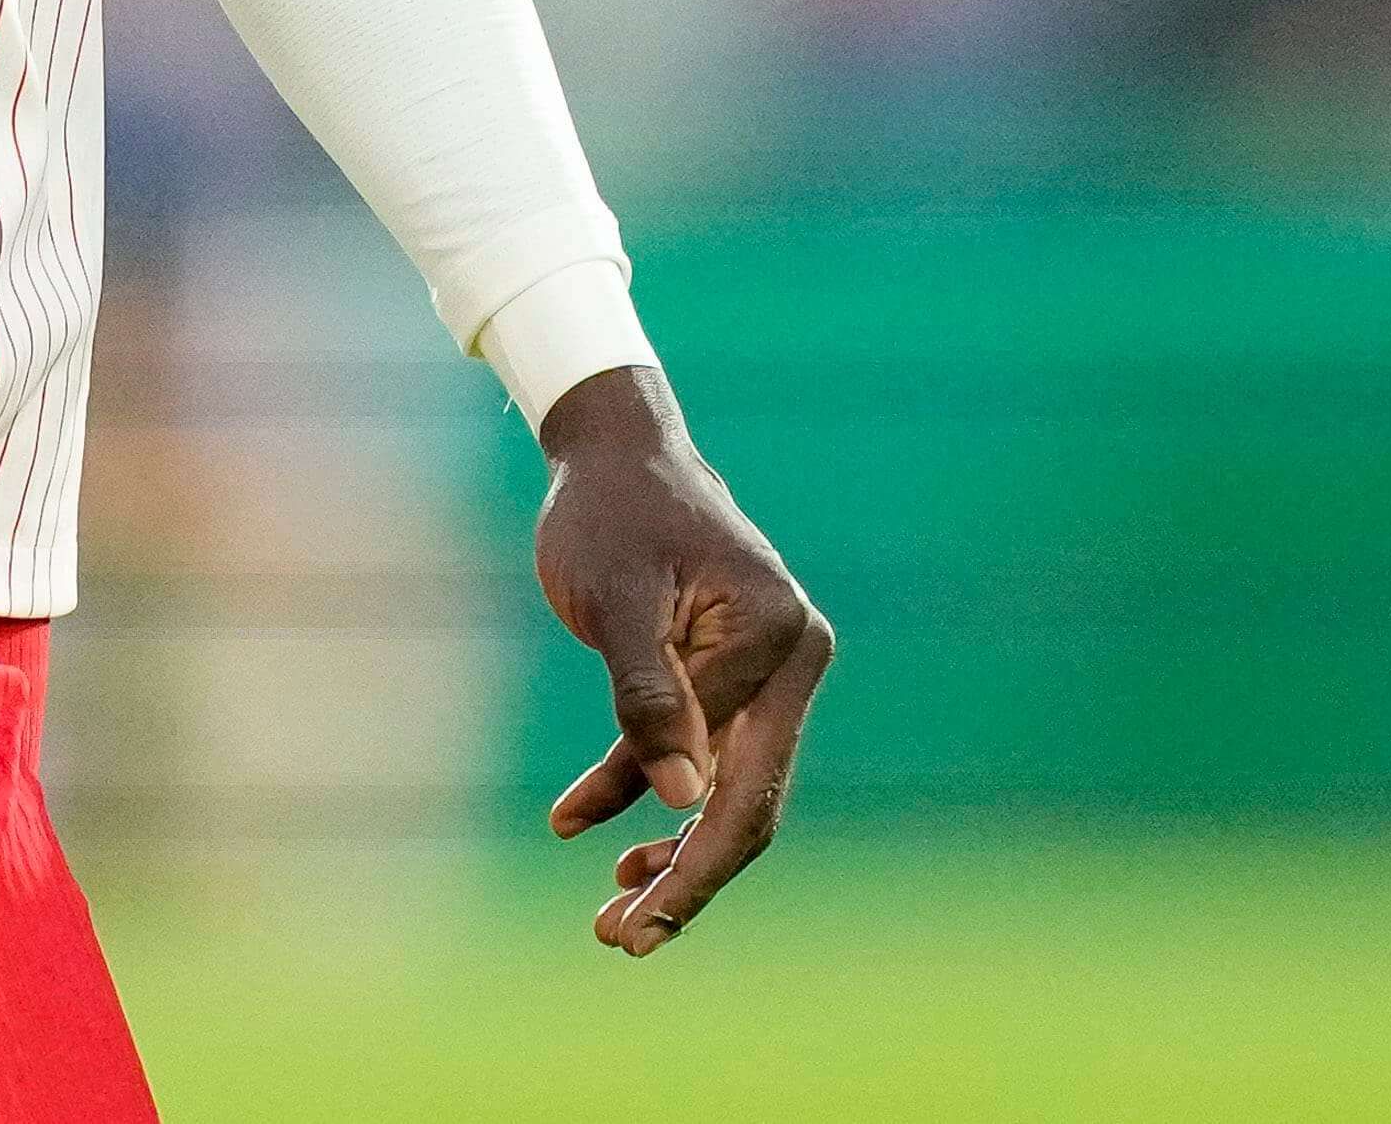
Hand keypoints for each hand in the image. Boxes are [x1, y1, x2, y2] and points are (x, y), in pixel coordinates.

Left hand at [529, 363, 832, 956]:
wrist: (610, 449)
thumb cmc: (606, 513)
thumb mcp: (612, 600)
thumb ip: (646, 697)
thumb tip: (681, 802)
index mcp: (778, 640)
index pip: (739, 784)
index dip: (686, 863)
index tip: (630, 921)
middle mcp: (793, 660)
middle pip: (747, 801)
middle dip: (685, 879)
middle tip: (621, 942)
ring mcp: (769, 670)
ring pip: (727, 789)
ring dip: (671, 851)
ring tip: (612, 915)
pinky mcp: (733, 675)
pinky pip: (701, 754)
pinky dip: (651, 796)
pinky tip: (597, 833)